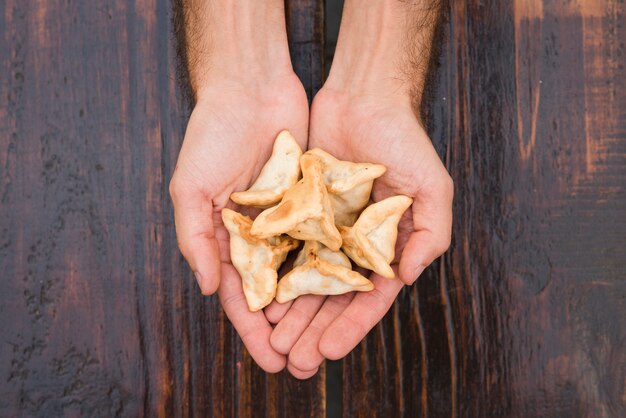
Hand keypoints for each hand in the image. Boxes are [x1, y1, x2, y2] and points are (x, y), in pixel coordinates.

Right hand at [170, 0, 308, 372]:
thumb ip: (197, 239)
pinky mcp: (316, 201)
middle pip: (279, 294)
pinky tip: (354, 290)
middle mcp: (262, 236)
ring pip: (308, 272)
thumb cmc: (211, 136)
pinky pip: (329, 237)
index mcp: (228, 239)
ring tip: (333, 339)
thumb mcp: (191, 188)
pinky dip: (338, 264)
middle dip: (291, 330)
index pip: (243, 296)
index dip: (254, 331)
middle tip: (307, 363)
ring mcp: (291, 220)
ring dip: (317, 307)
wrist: (250, 87)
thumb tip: (209, 290)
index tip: (271, 361)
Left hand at [265, 84, 451, 377]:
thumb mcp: (432, 188)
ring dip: (291, 313)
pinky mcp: (299, 210)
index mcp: (385, 246)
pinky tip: (260, 299)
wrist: (363, 97)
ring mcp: (324, 229)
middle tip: (294, 360)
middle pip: (331, 298)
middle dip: (314, 330)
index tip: (328, 350)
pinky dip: (274, 274)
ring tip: (274, 342)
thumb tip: (407, 279)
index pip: (368, 298)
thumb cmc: (404, 140)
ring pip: (304, 280)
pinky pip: (283, 248)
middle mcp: (353, 243)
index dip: (350, 326)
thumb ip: (430, 234)